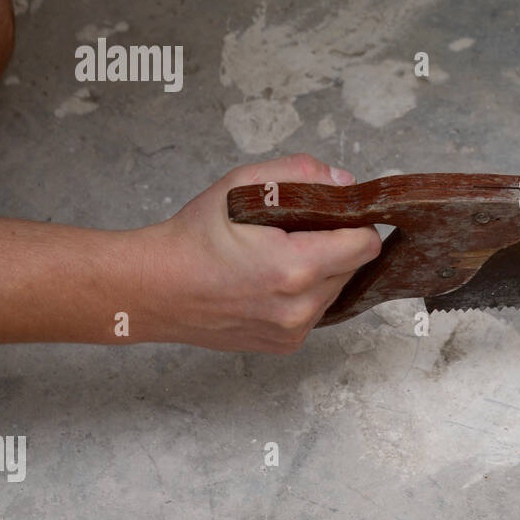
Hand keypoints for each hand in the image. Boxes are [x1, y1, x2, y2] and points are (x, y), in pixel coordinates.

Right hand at [137, 153, 380, 352]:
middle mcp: (300, 307)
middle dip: (333, 245)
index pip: (366, 245)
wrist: (153, 288)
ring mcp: (293, 331)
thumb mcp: (241, 184)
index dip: (354, 223)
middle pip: (353, 267)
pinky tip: (268, 282)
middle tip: (292, 233)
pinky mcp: (285, 345)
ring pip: (335, 290)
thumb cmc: (193, 237)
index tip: (333, 214)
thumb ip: (300, 174)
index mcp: (296, 267)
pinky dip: (302, 294)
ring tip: (275, 257)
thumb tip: (345, 182)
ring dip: (319, 271)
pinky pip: (314, 312)